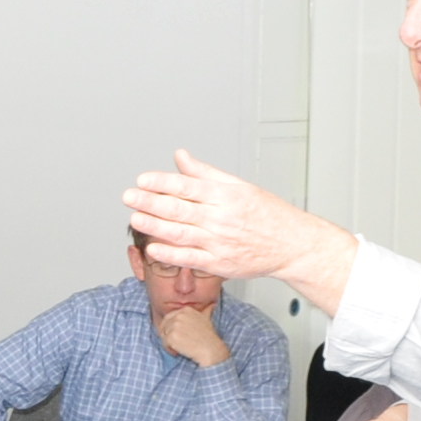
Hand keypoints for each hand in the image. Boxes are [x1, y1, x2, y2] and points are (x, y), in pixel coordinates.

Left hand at [126, 152, 359, 306]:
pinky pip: (190, 259)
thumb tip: (180, 156)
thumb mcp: (238, 186)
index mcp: (225, 196)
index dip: (162, 182)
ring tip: (135, 217)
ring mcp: (219, 243)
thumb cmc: (266, 214)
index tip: (142, 179)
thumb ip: (205, 173)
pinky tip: (153, 247)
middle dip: (150, 202)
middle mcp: (221, 218)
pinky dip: (170, 254)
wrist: (291, 245)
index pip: (187, 186)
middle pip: (179, 209)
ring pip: (181, 233)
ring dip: (155, 226)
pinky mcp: (219, 264)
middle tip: (129, 196)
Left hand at [153, 304, 227, 368]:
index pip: (169, 317)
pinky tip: (177, 352)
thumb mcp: (207, 319)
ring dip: (169, 343)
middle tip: (177, 343)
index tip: (178, 335)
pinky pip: (164, 344)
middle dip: (168, 335)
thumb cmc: (208, 336)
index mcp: (185, 310)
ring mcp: (174, 326)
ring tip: (179, 348)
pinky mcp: (171, 336)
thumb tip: (212, 305)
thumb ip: (205, 310)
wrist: (210, 349)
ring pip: (163, 335)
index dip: (171, 328)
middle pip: (164, 326)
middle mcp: (179, 315)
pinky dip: (169, 349)